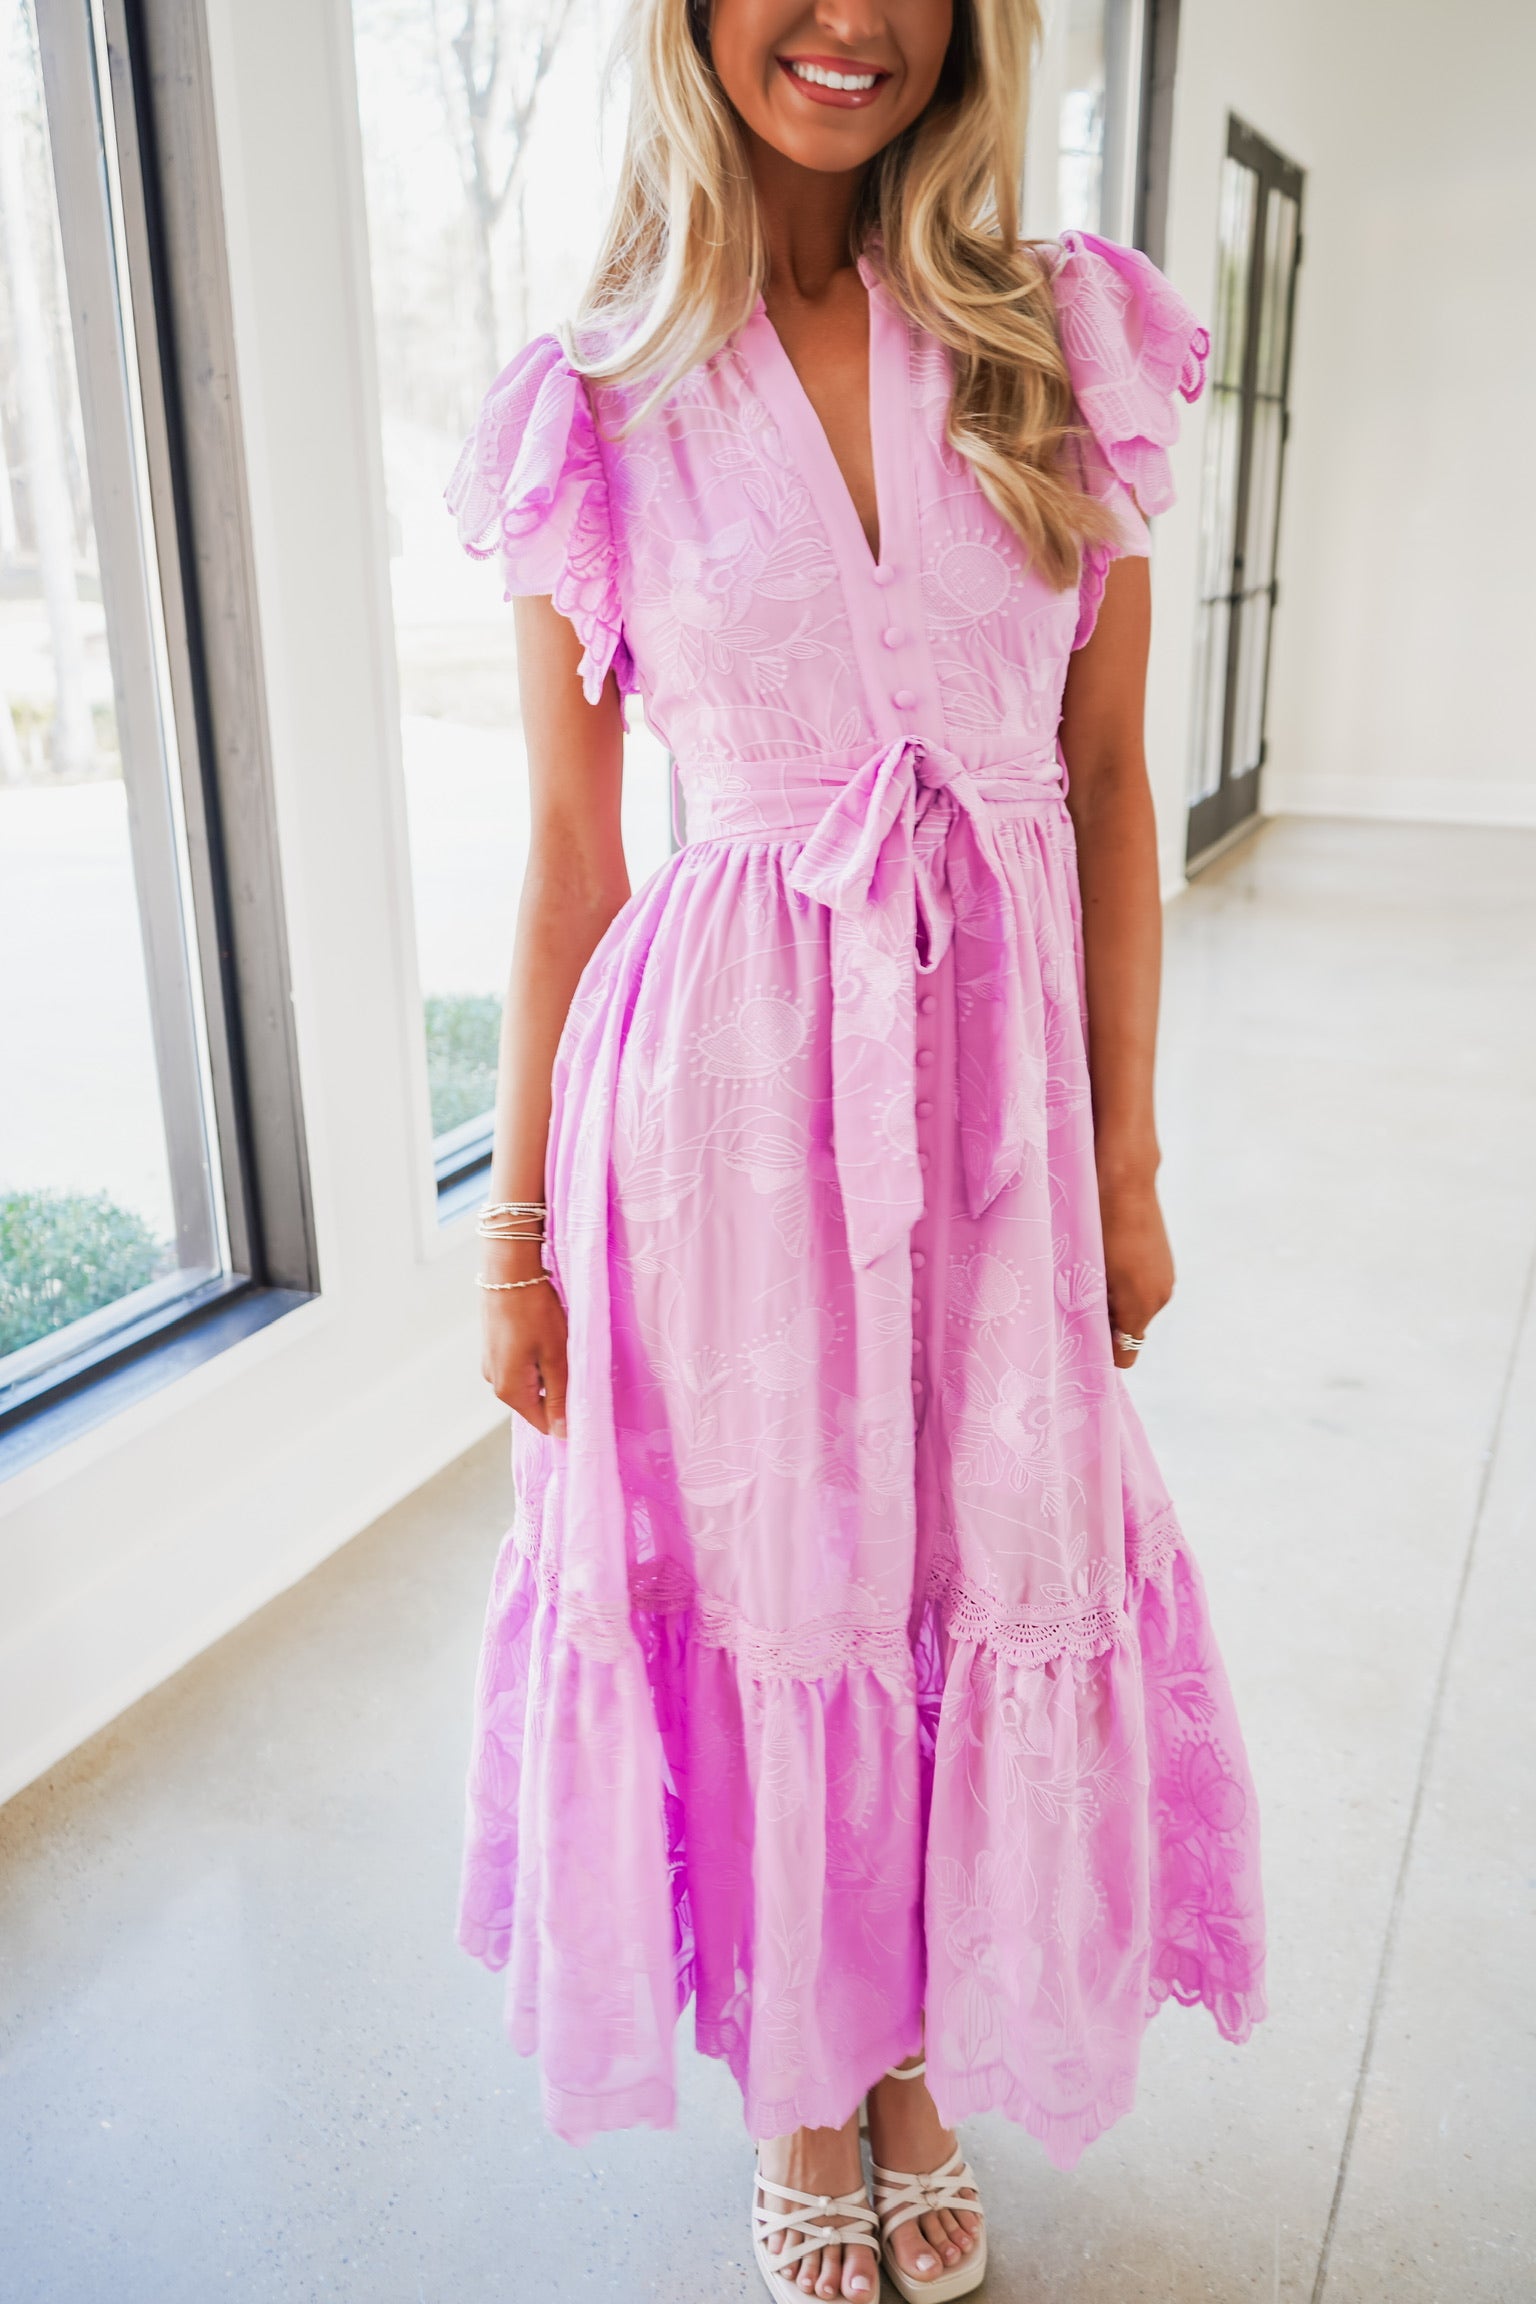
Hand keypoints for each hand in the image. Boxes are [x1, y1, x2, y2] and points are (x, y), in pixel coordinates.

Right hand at [480, 1241, 568, 1436]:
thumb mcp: (556, 1357)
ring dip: (547, 1370)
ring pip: (529, 1381)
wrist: (508, 1271)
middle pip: (535, 1402)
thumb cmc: (535, 1312)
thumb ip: (559, 1397)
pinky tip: (543, 1335)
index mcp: (510, 1390)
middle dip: (557, 1389)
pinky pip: (519, 1365)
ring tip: (557, 1344)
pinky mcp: (493, 1348)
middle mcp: (495, 1382)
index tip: (584, 1397)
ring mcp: (491, 1364)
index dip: (566, 1417)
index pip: (543, 1423)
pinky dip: (535, 1356)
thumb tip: (562, 1434)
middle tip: (573, 1361)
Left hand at [1097, 1170, 1173, 1371]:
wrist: (1126, 1182)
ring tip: (1090, 1279)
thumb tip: (1094, 1336)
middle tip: (1077, 1305)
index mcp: (1142, 1305)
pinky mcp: (1165, 1263)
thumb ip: (1097, 1310)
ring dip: (1115, 1303)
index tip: (1080, 1340)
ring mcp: (1166, 1279)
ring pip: (1136, 1309)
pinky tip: (1107, 1264)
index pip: (1125, 1355)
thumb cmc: (1101, 1227)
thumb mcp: (1094, 1273)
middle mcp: (1161, 1297)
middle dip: (1107, 1325)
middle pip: (1130, 1332)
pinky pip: (1143, 1290)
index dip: (1103, 1351)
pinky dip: (1126, 1286)